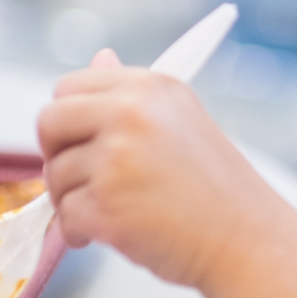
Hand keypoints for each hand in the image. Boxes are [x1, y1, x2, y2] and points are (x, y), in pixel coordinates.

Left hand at [37, 48, 281, 288]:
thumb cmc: (218, 190)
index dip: (70, 118)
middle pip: (49, 121)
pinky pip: (64, 216)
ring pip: (55, 175)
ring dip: (74, 200)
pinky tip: (113, 233)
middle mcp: (130, 114)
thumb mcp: (181, 120)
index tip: (83, 140)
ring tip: (117, 211)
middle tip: (83, 178)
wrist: (247, 240)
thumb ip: (133, 95)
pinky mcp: (105, 205)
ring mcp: (115, 159)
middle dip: (56, 154)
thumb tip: (100, 57)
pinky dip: (81, 232)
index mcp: (150, 88)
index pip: (72, 85)